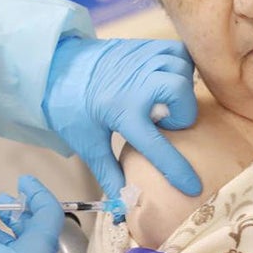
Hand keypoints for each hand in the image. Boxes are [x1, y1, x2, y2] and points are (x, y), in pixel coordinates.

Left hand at [43, 37, 199, 198]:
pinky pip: (179, 51)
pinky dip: (180, 65)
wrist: (60, 67)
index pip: (156, 146)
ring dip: (181, 88)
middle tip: (163, 121)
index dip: (176, 169)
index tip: (192, 186)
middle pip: (180, 94)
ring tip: (164, 100)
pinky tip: (167, 78)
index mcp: (122, 112)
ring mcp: (143, 60)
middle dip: (181, 112)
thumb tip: (123, 206)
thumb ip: (108, 172)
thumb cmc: (73, 106)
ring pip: (183, 70)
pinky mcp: (146, 46)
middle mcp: (137, 84)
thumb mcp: (87, 142)